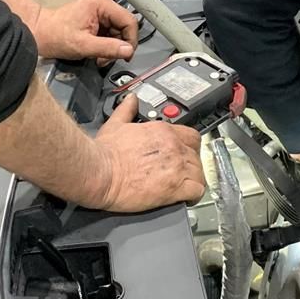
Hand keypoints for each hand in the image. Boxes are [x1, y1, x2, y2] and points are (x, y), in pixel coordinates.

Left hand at [31, 0, 138, 63]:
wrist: (40, 35)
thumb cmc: (56, 36)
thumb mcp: (83, 45)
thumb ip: (108, 48)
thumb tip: (128, 51)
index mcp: (101, 4)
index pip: (129, 21)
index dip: (131, 40)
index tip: (126, 55)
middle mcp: (103, 6)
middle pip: (125, 27)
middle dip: (119, 46)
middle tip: (107, 59)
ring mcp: (100, 13)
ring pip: (119, 33)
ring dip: (112, 48)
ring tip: (99, 57)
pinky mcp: (97, 22)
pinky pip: (110, 35)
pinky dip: (107, 47)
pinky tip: (97, 53)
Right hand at [88, 94, 206, 211]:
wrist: (100, 172)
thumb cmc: (105, 152)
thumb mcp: (116, 124)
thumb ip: (126, 110)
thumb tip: (131, 100)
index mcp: (163, 131)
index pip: (190, 136)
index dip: (188, 147)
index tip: (182, 155)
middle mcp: (173, 146)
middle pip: (196, 155)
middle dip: (191, 165)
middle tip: (181, 173)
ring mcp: (176, 167)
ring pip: (200, 172)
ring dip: (194, 180)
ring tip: (184, 187)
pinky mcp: (175, 187)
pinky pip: (197, 190)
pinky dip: (195, 196)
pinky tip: (187, 198)